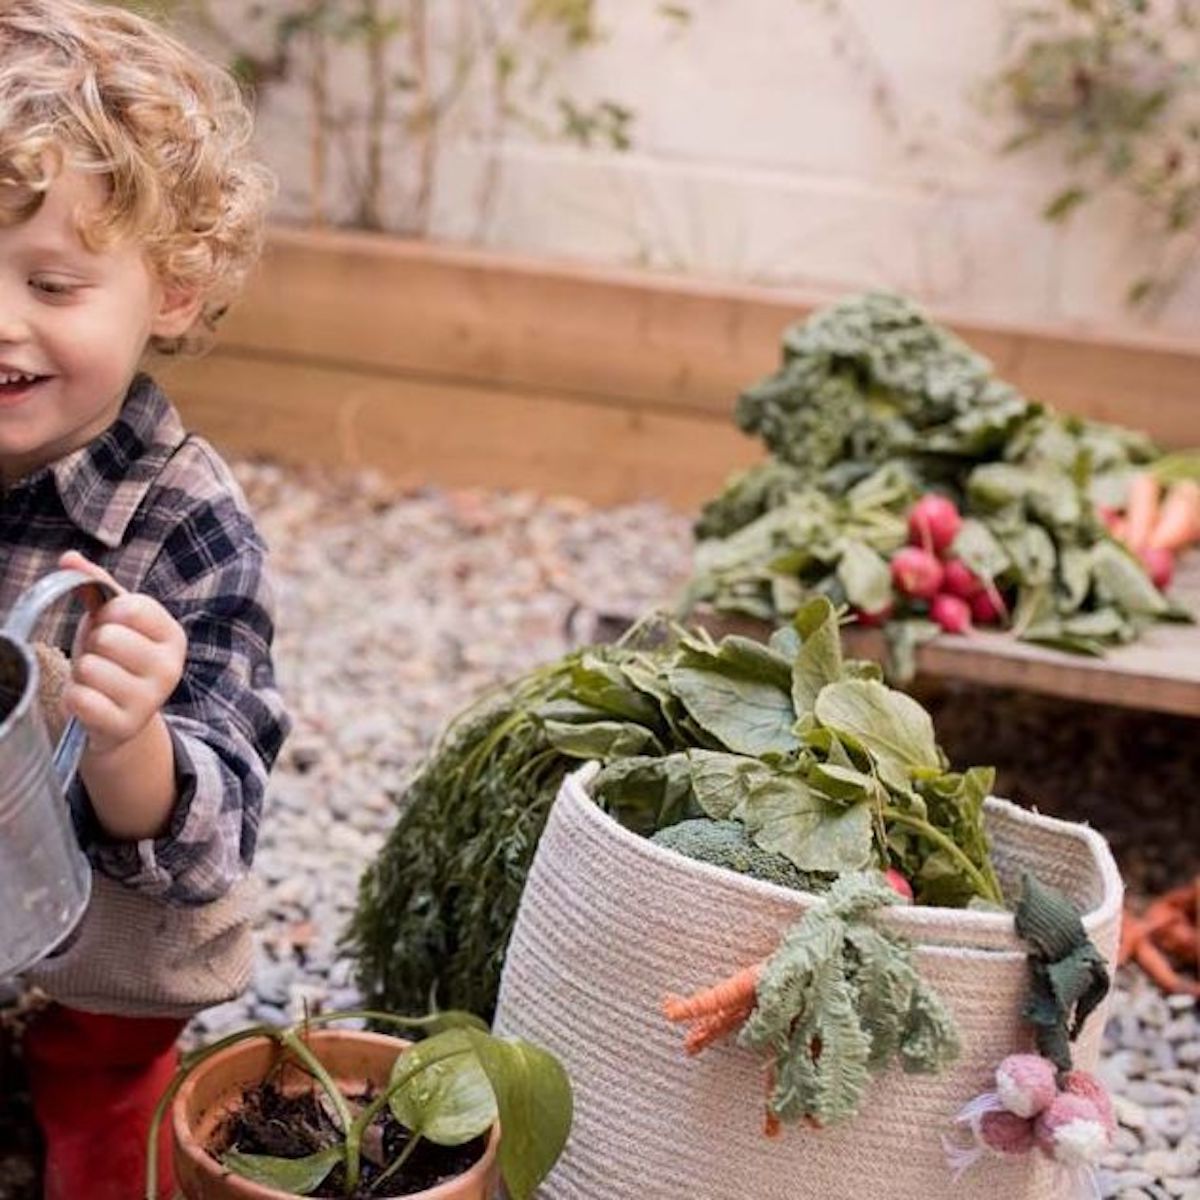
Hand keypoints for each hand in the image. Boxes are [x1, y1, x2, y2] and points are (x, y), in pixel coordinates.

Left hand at [59, 551, 186, 756]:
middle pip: (107, 637)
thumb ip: (95, 586)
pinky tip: (90, 702)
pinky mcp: (126, 726)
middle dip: (93, 646)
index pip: (129, 607)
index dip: (107, 614)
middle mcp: (171, 668)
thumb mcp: (112, 621)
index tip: (112, 627)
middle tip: (103, 658)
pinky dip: (75, 699)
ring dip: (82, 673)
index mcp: (172, 636)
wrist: (119, 716)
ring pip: (90, 669)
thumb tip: (69, 558)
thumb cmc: (115, 659)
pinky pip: (81, 700)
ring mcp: (151, 700)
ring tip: (96, 681)